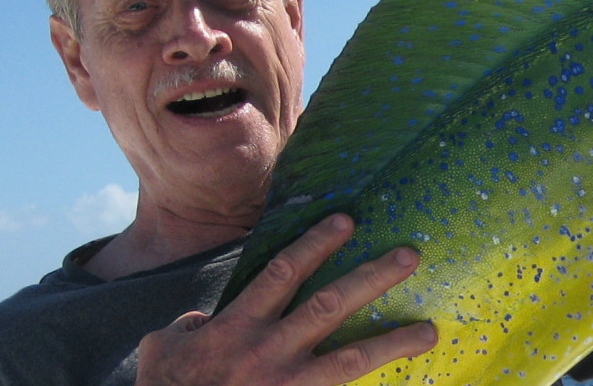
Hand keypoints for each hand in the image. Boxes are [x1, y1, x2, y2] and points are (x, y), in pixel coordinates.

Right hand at [136, 214, 436, 384]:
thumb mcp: (162, 350)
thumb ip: (185, 327)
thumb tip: (198, 321)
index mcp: (237, 326)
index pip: (284, 272)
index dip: (316, 243)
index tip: (347, 221)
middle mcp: (270, 350)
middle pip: (330, 305)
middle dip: (372, 278)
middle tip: (410, 255)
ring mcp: (288, 384)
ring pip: (351, 358)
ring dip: (393, 342)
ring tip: (430, 331)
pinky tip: (405, 381)